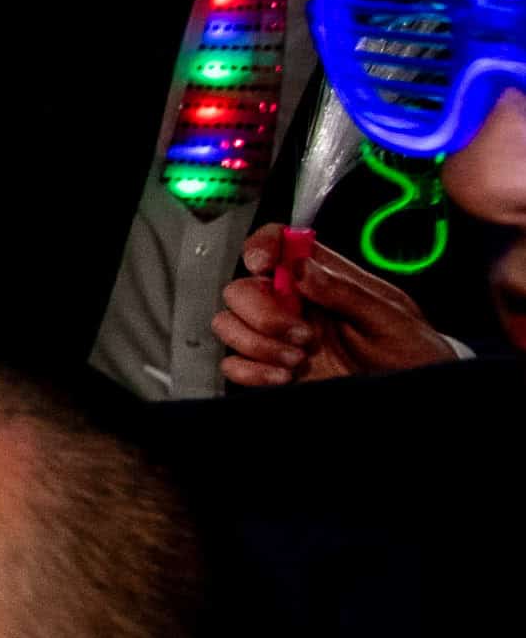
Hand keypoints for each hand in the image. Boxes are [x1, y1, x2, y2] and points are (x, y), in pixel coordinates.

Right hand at [211, 226, 459, 386]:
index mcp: (325, 278)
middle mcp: (295, 302)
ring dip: (258, 344)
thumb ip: (344, 291)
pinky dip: (250, 371)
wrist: (408, 395)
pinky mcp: (268, 367)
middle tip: (301, 334)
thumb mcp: (389, 317)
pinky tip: (283, 377)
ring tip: (298, 358)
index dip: (261, 245)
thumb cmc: (409, 353)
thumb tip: (301, 267)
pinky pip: (231, 363)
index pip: (279, 243)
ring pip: (228, 324)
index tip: (263, 266)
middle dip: (262, 314)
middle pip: (242, 288)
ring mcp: (278, 335)